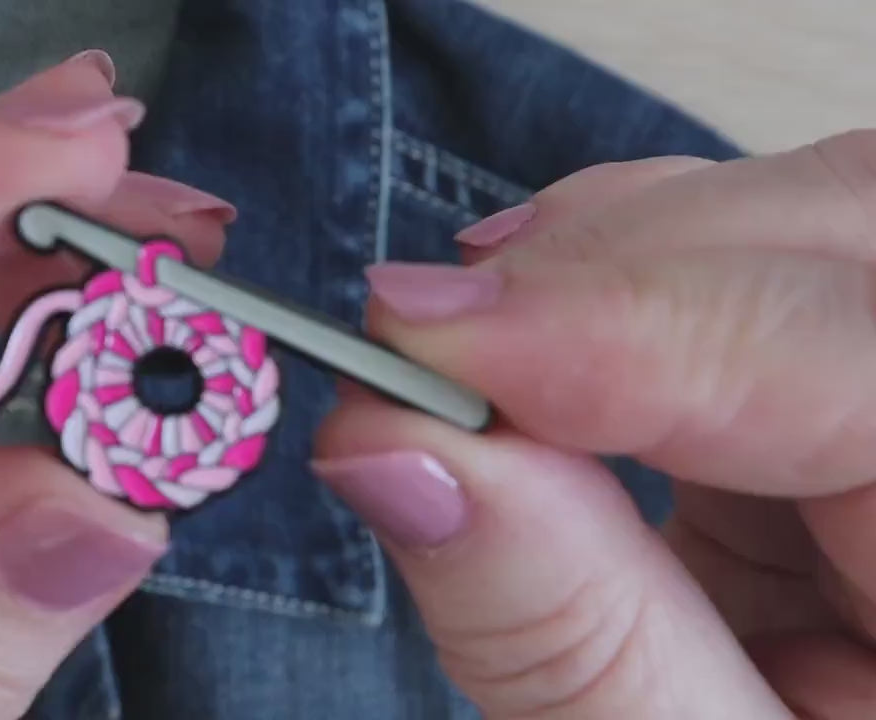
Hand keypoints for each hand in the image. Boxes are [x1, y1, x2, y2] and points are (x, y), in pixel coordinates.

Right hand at [314, 132, 875, 718]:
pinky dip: (614, 291)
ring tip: (459, 347)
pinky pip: (744, 289)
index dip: (643, 323)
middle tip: (415, 335)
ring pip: (796, 233)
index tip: (424, 341)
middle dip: (617, 264)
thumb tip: (393, 447)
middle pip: (852, 240)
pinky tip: (530, 344)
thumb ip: (562, 638)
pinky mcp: (845, 416)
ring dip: (606, 264)